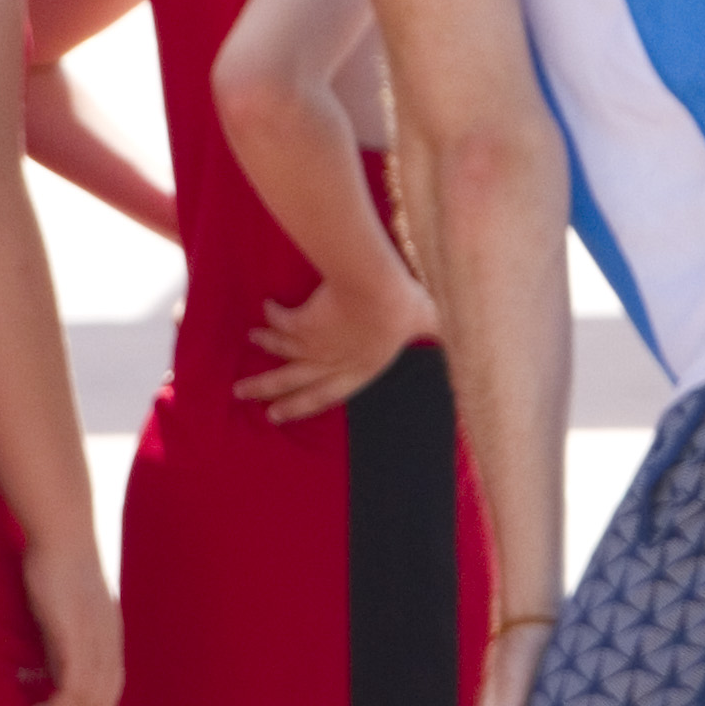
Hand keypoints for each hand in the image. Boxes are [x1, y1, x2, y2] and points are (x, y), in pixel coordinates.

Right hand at [17, 533, 119, 705]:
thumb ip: (63, 640)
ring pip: (88, 703)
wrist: (61, 533)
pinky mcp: (76, 638)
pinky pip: (73, 689)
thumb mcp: (66, 610)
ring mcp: (96, 642)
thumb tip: (47, 670)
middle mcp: (110, 645)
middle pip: (103, 705)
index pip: (109, 693)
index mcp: (111, 639)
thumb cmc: (58, 563)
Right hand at [235, 269, 439, 424]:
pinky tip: (268, 307)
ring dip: (266, 348)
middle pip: (292, 382)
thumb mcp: (427, 320)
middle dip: (267, 389)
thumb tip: (461, 332)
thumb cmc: (402, 308)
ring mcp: (314, 346)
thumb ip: (438, 329)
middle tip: (243, 394)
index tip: (276, 414)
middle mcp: (332, 363)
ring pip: (281, 353)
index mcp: (360, 369)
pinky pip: (281, 322)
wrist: (375, 291)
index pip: (326, 395)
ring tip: (251, 342)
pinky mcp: (301, 324)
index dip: (300, 406)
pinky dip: (273, 316)